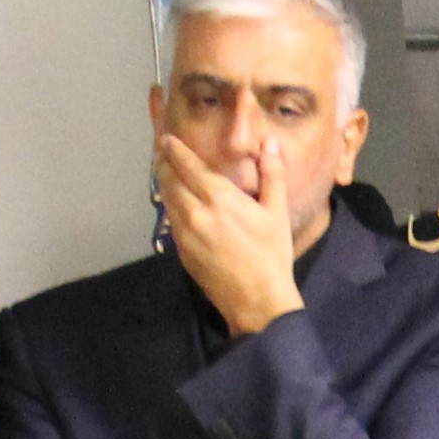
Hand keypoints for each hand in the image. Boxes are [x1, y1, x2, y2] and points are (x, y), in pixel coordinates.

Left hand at [156, 132, 304, 334]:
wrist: (257, 300)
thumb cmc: (271, 254)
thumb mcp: (277, 212)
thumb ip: (272, 175)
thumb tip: (269, 144)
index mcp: (219, 197)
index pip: (187, 165)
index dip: (174, 149)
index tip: (167, 139)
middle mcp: (195, 211)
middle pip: (168, 180)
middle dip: (163, 163)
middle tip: (161, 152)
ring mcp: (184, 233)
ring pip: (166, 200)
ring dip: (164, 184)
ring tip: (165, 174)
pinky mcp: (181, 251)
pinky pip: (171, 221)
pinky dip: (171, 207)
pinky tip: (177, 205)